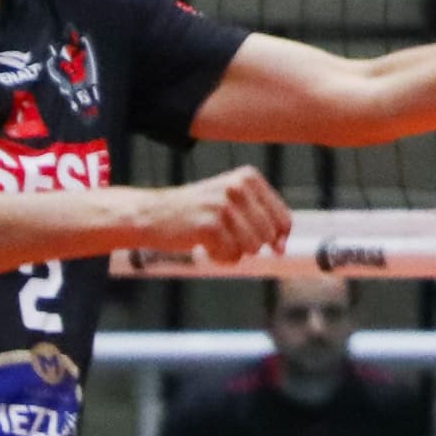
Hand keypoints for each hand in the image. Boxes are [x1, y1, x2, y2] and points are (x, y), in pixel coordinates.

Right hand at [144, 166, 292, 264]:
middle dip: (252, 246)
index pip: (283, 217)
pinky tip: (205, 248)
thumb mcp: (232, 203)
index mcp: (248, 178)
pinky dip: (220, 258)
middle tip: (228, 240)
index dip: (281, 238)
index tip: (276, 249)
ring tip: (215, 242)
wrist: (152, 214)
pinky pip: (232, 255)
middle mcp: (237, 187)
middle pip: (268, 235)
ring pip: (252, 247)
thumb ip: (261, 220)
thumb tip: (282, 250)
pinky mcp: (209, 225)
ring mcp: (223, 205)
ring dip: (235, 253)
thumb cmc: (197, 212)